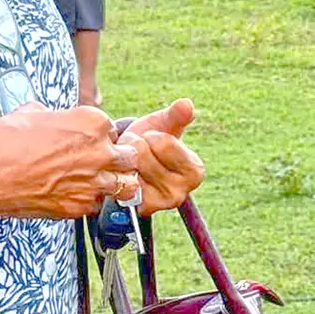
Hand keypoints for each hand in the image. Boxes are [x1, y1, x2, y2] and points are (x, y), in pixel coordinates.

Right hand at [0, 103, 141, 220]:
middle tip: (99, 164)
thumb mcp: (33, 113)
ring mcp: (93, 181)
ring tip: (98, 184)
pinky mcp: (80, 206)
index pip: (114, 130)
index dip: (102, 138)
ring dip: (114, 184)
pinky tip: (75, 197)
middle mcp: (100, 151)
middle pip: (129, 157)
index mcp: (92, 122)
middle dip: (117, 160)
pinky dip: (91, 203)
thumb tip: (52, 118)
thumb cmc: (5, 141)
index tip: (90, 144)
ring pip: (126, 185)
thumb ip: (55, 116)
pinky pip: (98, 206)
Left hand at [121, 99, 205, 214]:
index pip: (163, 143)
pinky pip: (122, 183)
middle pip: (144, 155)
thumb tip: (187, 104)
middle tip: (139, 151)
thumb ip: (175, 115)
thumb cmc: (151, 142)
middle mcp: (182, 192)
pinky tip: (125, 176)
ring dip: (125, 159)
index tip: (153, 141)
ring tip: (131, 161)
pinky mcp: (141, 210)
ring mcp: (160, 203)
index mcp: (195, 170)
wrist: (131, 164)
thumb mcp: (163, 125)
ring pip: (131, 169)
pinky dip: (119, 175)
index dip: (152, 136)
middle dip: (136, 146)